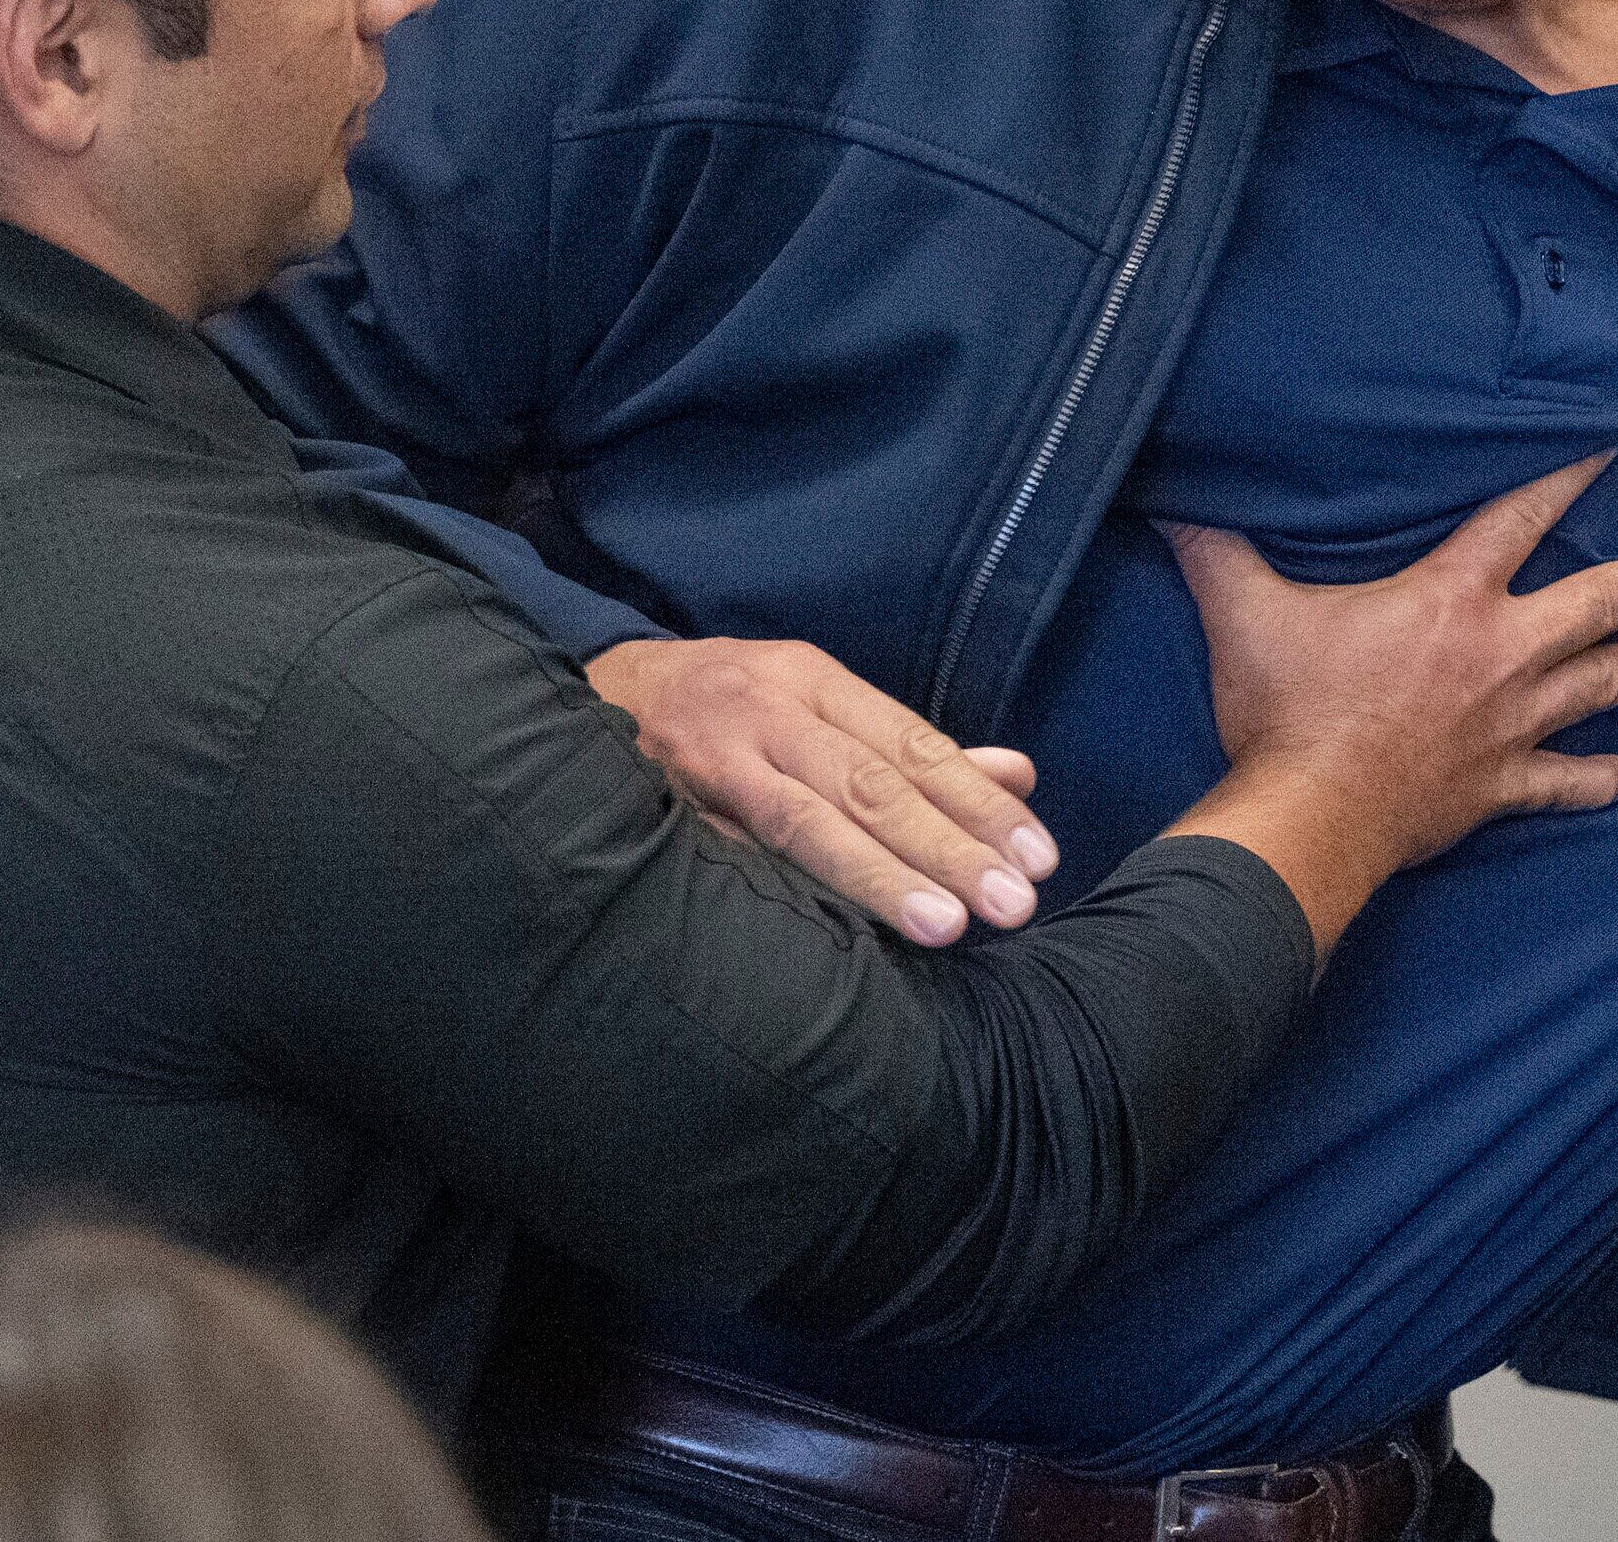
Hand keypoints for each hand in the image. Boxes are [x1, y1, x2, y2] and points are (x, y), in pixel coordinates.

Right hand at [585, 635, 1058, 947]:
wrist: (579, 692)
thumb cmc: (722, 710)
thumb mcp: (816, 703)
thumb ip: (912, 749)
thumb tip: (1018, 775)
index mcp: (810, 681)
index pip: (913, 746)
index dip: (978, 802)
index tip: (1038, 857)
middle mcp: (763, 710)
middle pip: (872, 782)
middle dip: (948, 846)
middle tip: (1012, 903)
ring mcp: (709, 760)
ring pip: (807, 819)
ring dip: (881, 875)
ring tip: (947, 924)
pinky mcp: (660, 808)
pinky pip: (735, 856)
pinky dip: (787, 893)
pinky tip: (833, 936)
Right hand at [1159, 451, 1617, 949]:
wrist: (1309, 818)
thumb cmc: (1286, 712)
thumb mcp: (1245, 613)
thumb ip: (1217, 548)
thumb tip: (1172, 493)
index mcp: (1449, 599)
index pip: (1520, 518)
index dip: (1568, 477)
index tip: (1617, 447)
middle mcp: (1499, 654)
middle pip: (1599, 605)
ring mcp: (1509, 726)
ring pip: (1602, 686)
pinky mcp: (1499, 786)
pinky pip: (1560, 782)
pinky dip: (1594, 779)